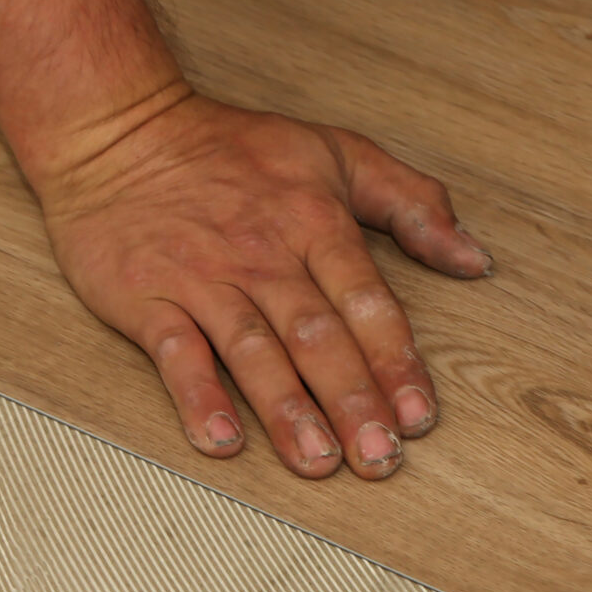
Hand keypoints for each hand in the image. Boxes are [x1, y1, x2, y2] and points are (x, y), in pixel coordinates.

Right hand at [36, 93, 494, 478]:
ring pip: (254, 351)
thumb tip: (475, 258)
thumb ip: (413, 203)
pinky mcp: (146, 297)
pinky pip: (174, 352)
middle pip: (318, 337)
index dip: (395, 361)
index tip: (419, 416)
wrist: (117, 129)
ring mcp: (203, 279)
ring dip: (288, 410)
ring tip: (318, 462)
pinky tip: (221, 439)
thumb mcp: (337, 153)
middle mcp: (264, 256)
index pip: (367, 302)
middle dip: (353, 401)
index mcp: (315, 222)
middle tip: (380, 459)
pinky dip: (197, 396)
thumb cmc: (232, 147)